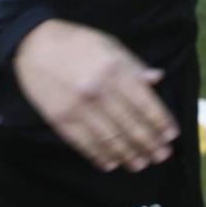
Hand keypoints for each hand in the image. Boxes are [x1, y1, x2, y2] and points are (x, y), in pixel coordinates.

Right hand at [13, 20, 177, 172]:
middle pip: (130, 124)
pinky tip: (111, 164)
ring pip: (110, 139)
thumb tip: (157, 78)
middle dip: (149, 142)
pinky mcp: (61, 120)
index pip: (144, 102)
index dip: (160, 121)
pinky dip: (100, 156)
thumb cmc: (77, 42)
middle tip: (162, 155)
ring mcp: (79, 108)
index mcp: (114, 70)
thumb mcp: (109, 44)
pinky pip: (85, 144)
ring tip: (141, 164)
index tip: (171, 135)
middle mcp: (99, 91)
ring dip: (128, 154)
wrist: (34, 44)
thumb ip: (133, 64)